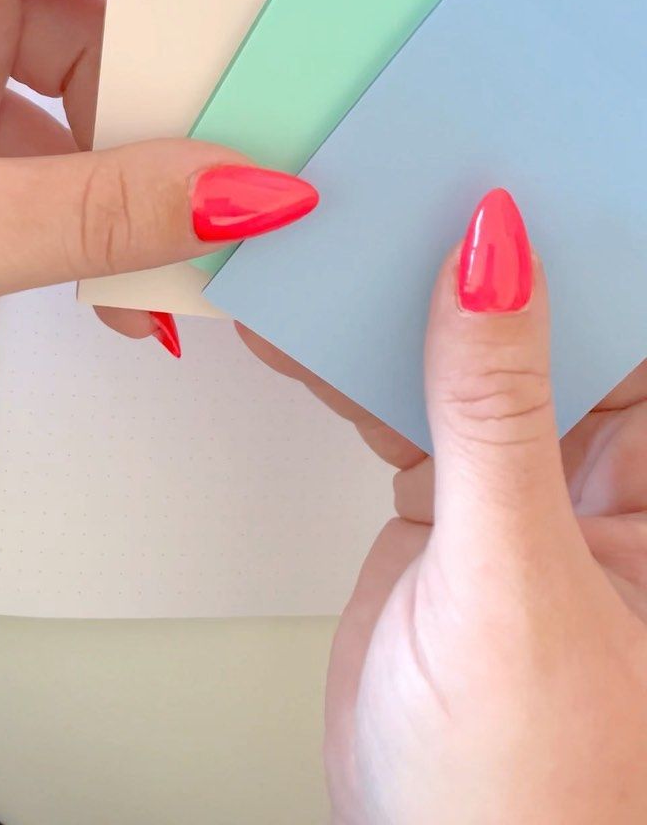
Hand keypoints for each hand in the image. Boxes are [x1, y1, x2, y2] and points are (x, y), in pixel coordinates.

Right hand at [308, 188, 646, 823]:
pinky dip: (348, 365)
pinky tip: (308, 323)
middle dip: (479, 250)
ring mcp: (514, 481)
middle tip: (419, 167)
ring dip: (401, 300)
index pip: (629, 322)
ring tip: (348, 227)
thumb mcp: (513, 579)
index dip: (583, 235)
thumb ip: (496, 414)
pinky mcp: (443, 500)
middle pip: (543, 321)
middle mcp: (598, 469)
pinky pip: (400, 403)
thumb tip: (495, 259)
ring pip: (460, 355)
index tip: (520, 159)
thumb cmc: (531, 789)